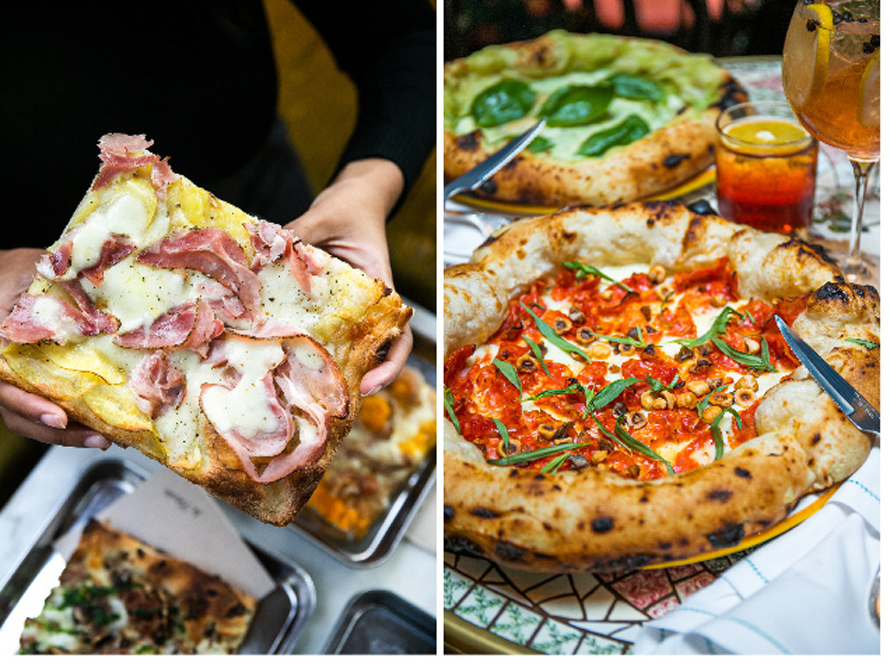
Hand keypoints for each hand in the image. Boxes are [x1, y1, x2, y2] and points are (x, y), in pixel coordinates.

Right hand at [0, 248, 108, 448]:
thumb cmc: (8, 273)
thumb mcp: (28, 269)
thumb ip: (55, 279)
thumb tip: (94, 281)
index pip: (1, 383)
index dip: (27, 404)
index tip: (59, 417)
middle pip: (16, 412)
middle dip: (56, 431)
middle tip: (97, 437)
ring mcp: (9, 379)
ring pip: (27, 417)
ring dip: (65, 433)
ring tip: (103, 438)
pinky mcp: (27, 382)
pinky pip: (42, 407)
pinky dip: (68, 420)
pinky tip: (98, 425)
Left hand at [284, 158, 411, 394]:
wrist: (354, 196)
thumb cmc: (351, 207)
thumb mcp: (326, 216)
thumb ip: (300, 232)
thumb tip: (269, 249)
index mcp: (381, 290)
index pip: (398, 337)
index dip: (388, 367)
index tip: (368, 384)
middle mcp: (367, 306)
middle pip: (370, 354)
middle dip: (353, 381)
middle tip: (327, 404)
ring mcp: (346, 308)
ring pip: (344, 347)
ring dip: (330, 370)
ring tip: (303, 391)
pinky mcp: (325, 303)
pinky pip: (320, 328)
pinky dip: (307, 344)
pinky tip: (281, 354)